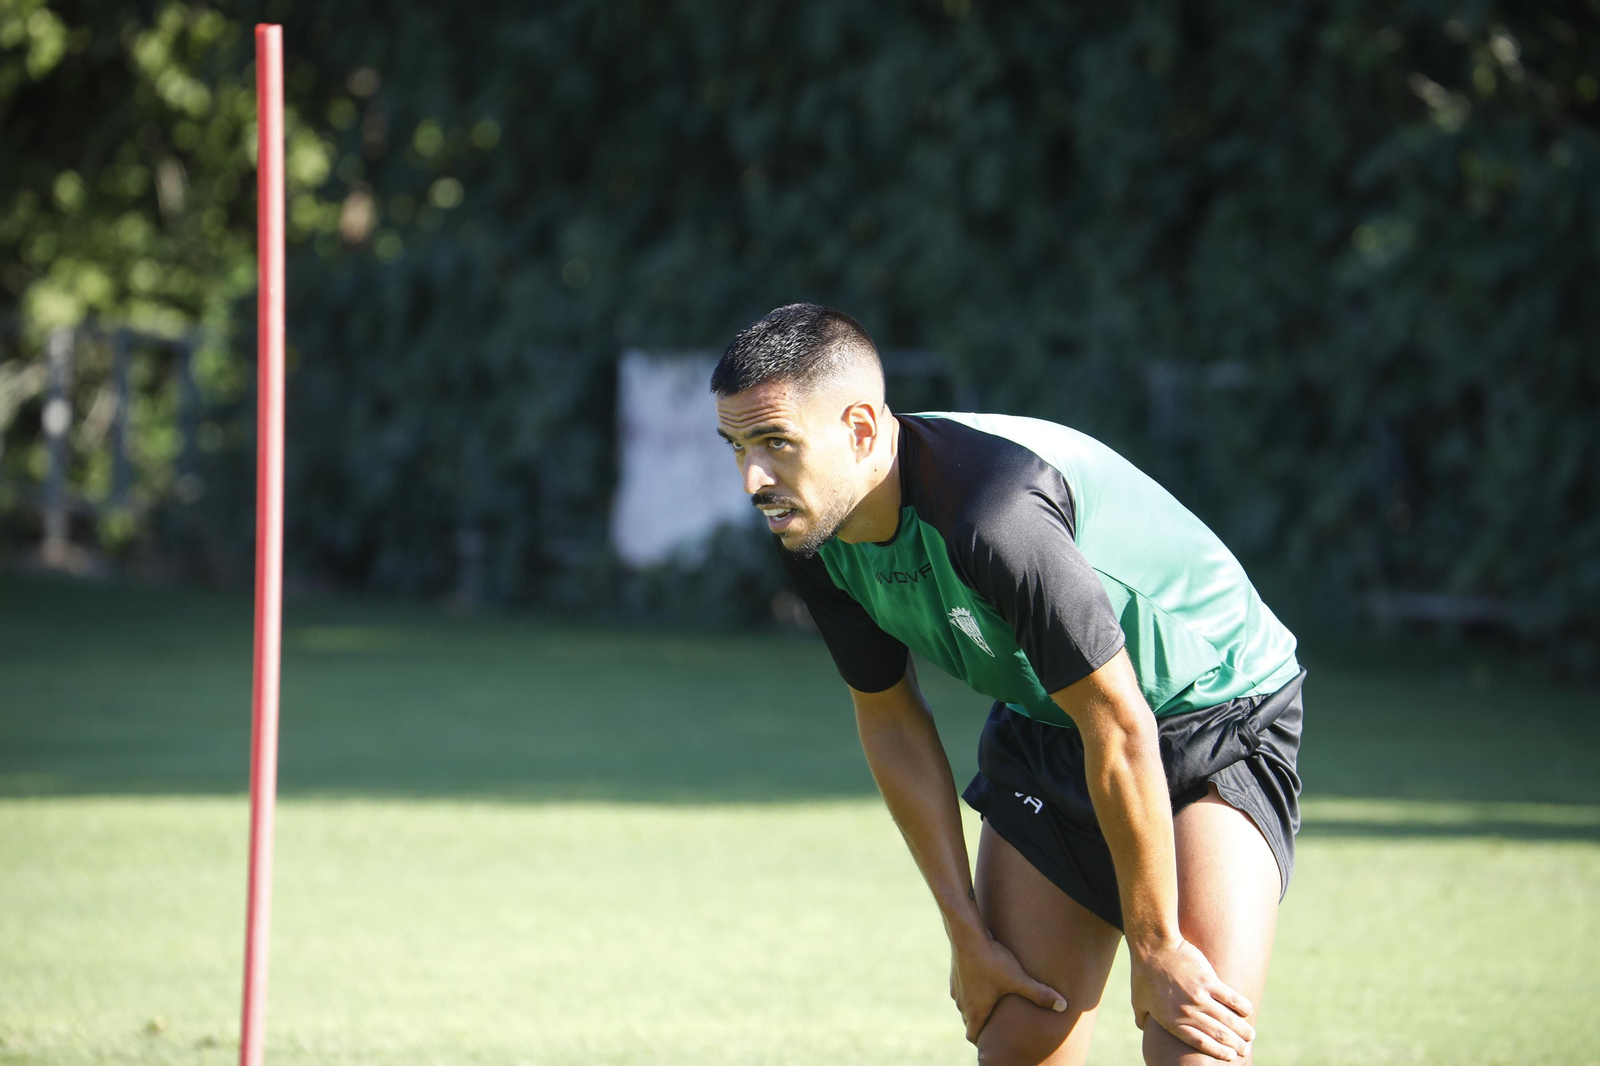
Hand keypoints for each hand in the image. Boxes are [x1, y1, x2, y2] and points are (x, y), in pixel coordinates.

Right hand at [948, 929, 1067, 1043]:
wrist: (966, 934)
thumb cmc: (991, 960)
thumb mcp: (1018, 978)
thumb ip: (1039, 994)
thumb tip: (1063, 1006)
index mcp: (975, 1010)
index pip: (972, 1035)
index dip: (982, 1041)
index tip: (993, 1040)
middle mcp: (962, 1003)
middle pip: (969, 1022)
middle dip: (982, 1025)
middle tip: (998, 1023)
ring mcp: (956, 988)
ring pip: (964, 1005)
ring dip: (975, 1007)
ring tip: (993, 1002)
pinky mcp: (955, 973)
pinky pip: (961, 989)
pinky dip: (971, 990)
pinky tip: (984, 980)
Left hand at [1129, 937, 1254, 1060]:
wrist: (1152, 947)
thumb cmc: (1143, 973)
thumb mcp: (1138, 1001)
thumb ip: (1142, 1018)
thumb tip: (1143, 1029)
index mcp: (1172, 1021)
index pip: (1201, 1043)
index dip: (1218, 1052)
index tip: (1230, 1056)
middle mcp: (1187, 1012)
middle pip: (1219, 1035)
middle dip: (1236, 1045)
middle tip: (1245, 1049)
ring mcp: (1199, 997)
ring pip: (1228, 1020)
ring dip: (1243, 1030)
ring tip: (1250, 1035)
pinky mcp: (1208, 981)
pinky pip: (1231, 998)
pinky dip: (1243, 1007)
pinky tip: (1248, 1012)